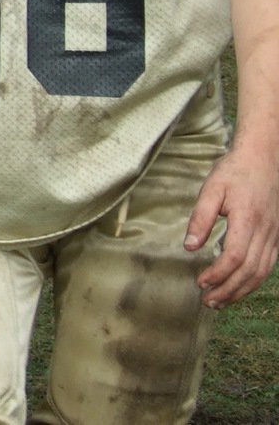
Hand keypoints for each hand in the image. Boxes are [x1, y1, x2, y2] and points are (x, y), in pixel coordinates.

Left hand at [185, 146, 278, 307]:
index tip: (201, 282)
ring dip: (241, 290)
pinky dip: (254, 281)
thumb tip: (190, 246)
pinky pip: (268, 266)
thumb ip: (200, 217)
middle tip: (208, 301)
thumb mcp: (211, 188)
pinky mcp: (277, 237)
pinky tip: (240, 286)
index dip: (219, 274)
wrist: (263, 159)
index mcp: (247, 219)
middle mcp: (265, 232)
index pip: (235, 257)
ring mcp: (274, 236)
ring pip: (262, 273)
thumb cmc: (235, 171)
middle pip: (250, 271)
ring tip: (221, 300)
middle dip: (228, 290)